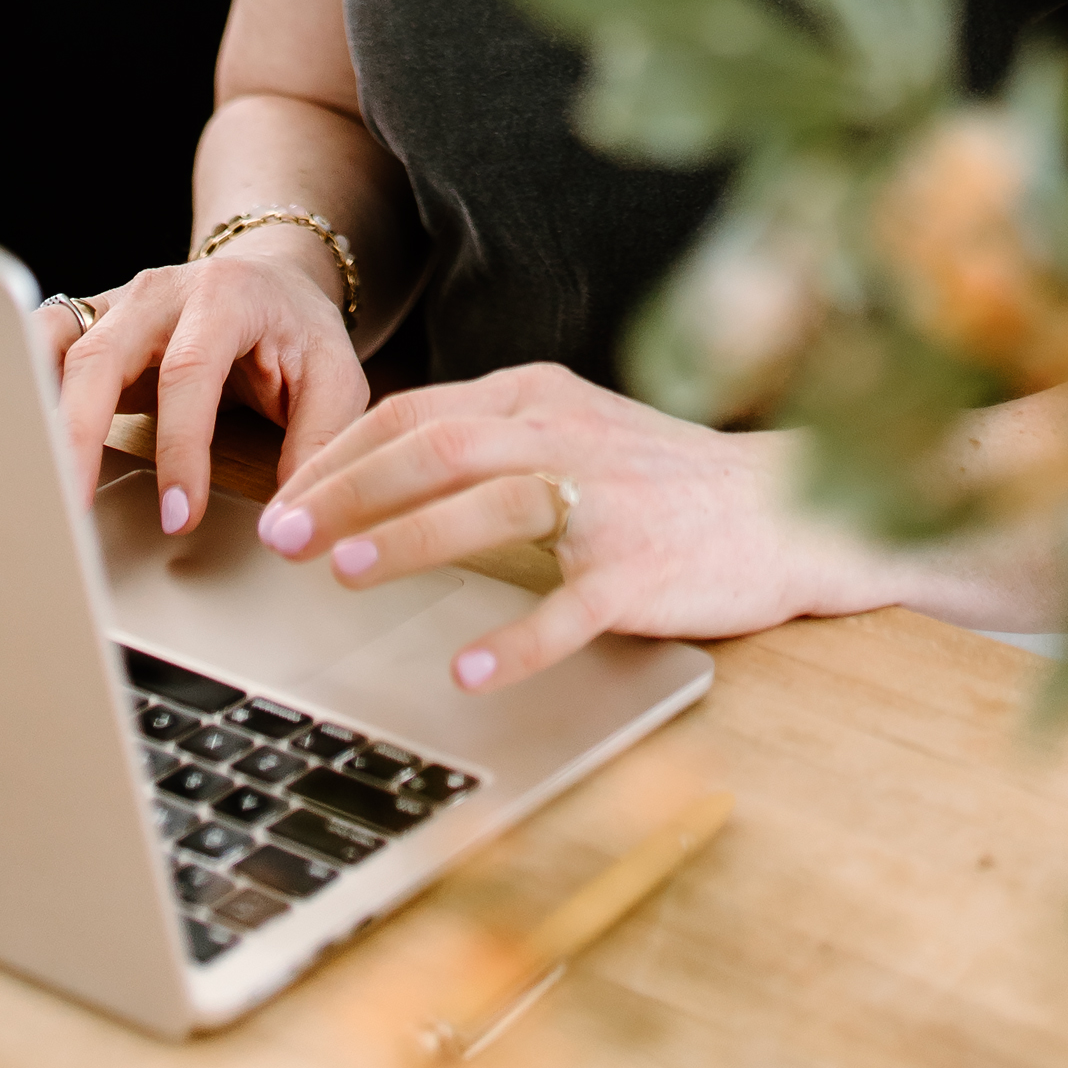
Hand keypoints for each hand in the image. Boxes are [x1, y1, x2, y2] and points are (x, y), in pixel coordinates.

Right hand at [46, 251, 370, 533]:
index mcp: (225, 297)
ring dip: (36, 416)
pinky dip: (22, 393)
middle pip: (101, 358)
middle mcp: (159, 294)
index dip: (180, 448)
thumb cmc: (299, 332)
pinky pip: (39, 351)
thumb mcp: (335, 378)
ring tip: (27, 485)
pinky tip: (19, 448)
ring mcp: (115, 306)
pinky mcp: (88, 326)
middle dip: (79, 436)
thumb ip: (318, 442)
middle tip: (72, 511)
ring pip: (54, 350)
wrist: (268, 281)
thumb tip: (289, 520)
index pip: (190, 373)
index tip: (178, 516)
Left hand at [252, 360, 888, 690]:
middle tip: (282, 534)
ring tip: (348, 572)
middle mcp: (564, 436)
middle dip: (347, 490)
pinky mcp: (642, 569)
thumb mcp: (575, 429)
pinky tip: (468, 668)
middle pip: (437, 448)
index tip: (282, 495)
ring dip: (413, 537)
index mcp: (538, 399)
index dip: (339, 453)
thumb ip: (493, 438)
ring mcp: (605, 501)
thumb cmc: (668, 479)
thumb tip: (383, 470)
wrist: (785, 509)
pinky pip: (570, 606)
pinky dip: (516, 639)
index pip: (416, 413)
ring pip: (492, 506)